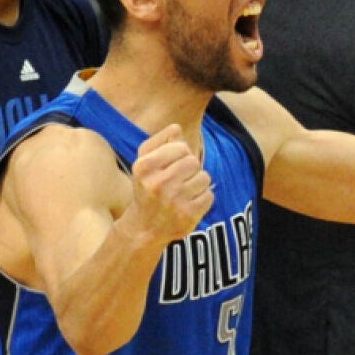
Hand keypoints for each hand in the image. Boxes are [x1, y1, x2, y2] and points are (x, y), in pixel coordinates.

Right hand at [128, 124, 211, 245]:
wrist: (145, 227)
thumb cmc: (148, 188)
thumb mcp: (145, 163)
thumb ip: (161, 142)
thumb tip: (177, 128)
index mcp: (144, 166)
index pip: (181, 147)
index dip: (181, 154)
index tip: (172, 165)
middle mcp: (157, 184)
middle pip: (193, 162)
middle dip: (190, 170)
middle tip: (178, 181)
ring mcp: (174, 201)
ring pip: (204, 178)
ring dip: (198, 184)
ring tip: (183, 193)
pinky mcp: (188, 215)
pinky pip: (209, 195)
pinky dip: (203, 199)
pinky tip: (188, 204)